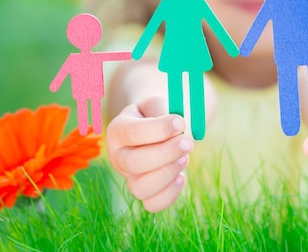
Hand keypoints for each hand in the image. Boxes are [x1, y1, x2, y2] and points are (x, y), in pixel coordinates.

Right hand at [106, 95, 194, 211]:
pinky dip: (170, 194)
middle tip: (189, 142)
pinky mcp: (144, 192)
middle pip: (134, 162)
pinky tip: (182, 177)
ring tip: (185, 158)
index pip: (132, 132)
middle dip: (166, 153)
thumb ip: (163, 109)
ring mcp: (129, 177)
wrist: (156, 126)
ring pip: (140, 188)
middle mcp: (119, 156)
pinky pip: (152, 204)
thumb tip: (178, 128)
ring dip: (167, 174)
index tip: (181, 122)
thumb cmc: (157, 112)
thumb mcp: (156, 102)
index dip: (158, 129)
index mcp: (118, 129)